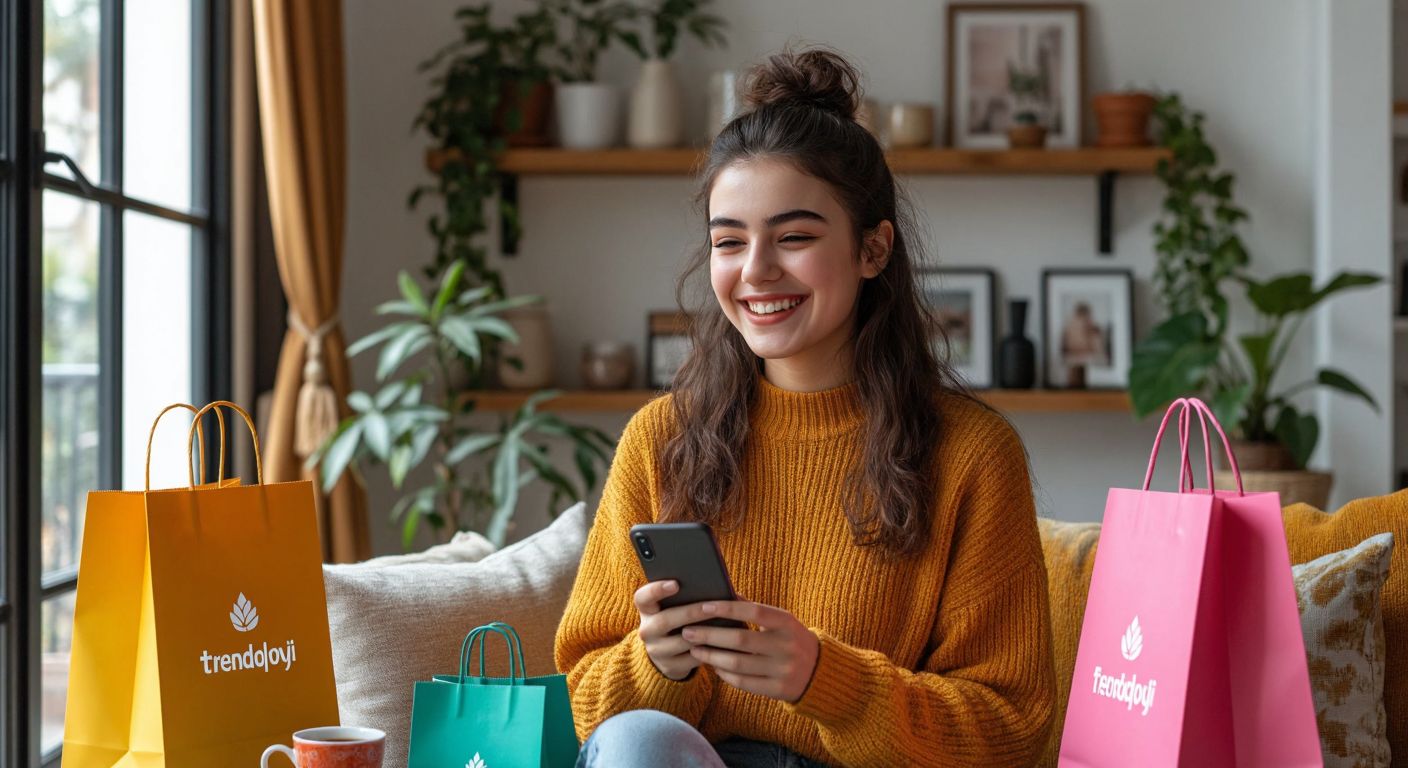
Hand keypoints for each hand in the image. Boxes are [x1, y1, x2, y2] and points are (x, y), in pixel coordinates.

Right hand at [634, 580, 713, 680]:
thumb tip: (712, 585)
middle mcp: (647, 630)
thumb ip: (685, 595)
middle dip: (689, 613)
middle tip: (709, 607)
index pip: (643, 597)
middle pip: (664, 620)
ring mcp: (656, 650)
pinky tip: (721, 643)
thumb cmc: (678, 619)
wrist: (669, 652)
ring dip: (702, 634)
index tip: (675, 584)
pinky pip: (691, 658)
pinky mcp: (670, 666)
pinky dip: (707, 650)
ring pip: (680, 642)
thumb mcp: (674, 606)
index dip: (656, 590)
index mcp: (646, 609)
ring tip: (722, 625)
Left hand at [681, 601, 818, 702]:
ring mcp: (783, 670)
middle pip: (740, 640)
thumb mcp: (783, 621)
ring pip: (738, 664)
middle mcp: (786, 647)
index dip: (728, 608)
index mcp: (787, 623)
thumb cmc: (792, 639)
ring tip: (694, 649)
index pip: (754, 612)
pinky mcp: (777, 690)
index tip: (703, 606)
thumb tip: (725, 594)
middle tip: (687, 631)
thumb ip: (757, 610)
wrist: (820, 672)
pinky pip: (743, 683)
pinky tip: (713, 666)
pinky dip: (724, 674)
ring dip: (711, 656)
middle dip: (710, 635)